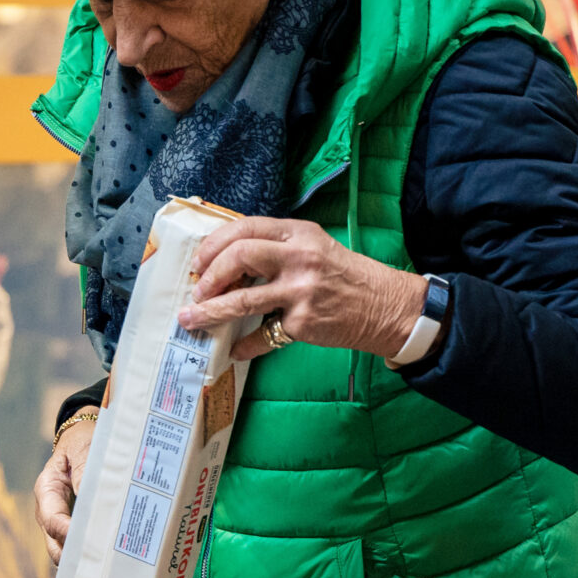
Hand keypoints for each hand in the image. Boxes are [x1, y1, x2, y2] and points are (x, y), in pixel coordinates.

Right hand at [35, 415, 97, 563]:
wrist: (83, 439)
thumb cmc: (83, 442)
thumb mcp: (84, 450)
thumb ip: (86, 474)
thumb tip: (91, 502)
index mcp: (47, 490)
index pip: (52, 520)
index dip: (68, 534)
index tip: (88, 541)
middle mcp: (50, 509)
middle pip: (55, 543)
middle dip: (74, 557)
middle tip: (98, 565)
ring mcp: (61, 519)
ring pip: (66, 549)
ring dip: (84, 558)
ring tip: (107, 565)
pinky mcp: (74, 524)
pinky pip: (78, 545)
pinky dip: (91, 552)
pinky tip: (110, 557)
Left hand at [177, 217, 427, 362]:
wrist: (386, 306)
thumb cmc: (344, 276)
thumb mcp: (313, 248)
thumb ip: (275, 249)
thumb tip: (224, 263)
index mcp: (298, 233)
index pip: (244, 229)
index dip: (214, 245)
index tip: (199, 263)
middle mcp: (299, 257)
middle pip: (239, 256)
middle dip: (209, 276)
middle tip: (198, 291)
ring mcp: (301, 291)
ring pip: (242, 299)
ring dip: (210, 312)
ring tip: (191, 319)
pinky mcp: (303, 322)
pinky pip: (264, 334)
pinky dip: (245, 345)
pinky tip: (234, 349)